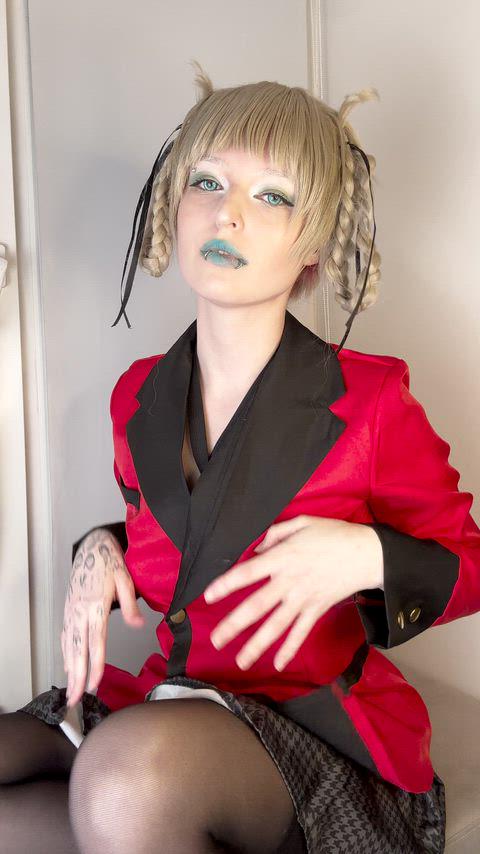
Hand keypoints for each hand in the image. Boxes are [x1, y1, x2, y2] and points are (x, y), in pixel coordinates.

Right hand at [60, 528, 144, 708]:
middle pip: (78, 651)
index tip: (95, 685)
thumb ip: (130, 605)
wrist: (91, 546)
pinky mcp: (68, 609)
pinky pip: (65, 636)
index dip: (95, 666)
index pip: (96, 643)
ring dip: (70, 670)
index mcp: (96, 606)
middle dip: (77, 678)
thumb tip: (138, 625)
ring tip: (71, 691)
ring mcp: (71, 611)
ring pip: (68, 646)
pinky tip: (68, 666)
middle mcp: (80, 611)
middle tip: (75, 700)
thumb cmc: (110, 561)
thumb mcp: (126, 578)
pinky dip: (65, 653)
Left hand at [203, 515, 382, 671]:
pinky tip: (277, 664)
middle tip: (215, 640)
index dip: (226, 584)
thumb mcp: (303, 522)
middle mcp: (289, 581)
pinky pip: (301, 632)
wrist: (368, 553)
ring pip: (276, 625)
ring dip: (257, 645)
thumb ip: (276, 533)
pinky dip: (290, 649)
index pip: (247, 573)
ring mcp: (303, 598)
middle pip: (257, 606)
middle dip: (234, 624)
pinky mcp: (317, 609)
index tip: (208, 596)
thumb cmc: (334, 534)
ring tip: (240, 662)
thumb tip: (258, 548)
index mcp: (282, 557)